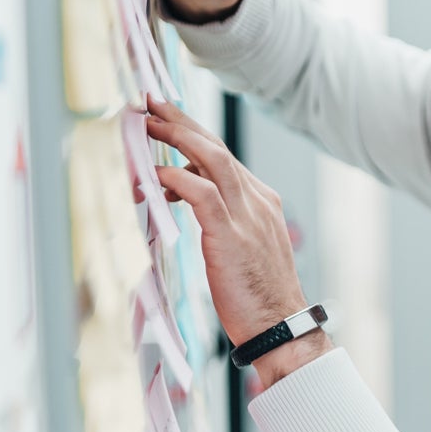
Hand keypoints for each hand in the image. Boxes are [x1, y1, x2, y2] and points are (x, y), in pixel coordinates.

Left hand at [147, 97, 329, 387]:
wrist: (282, 328)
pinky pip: (203, 193)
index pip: (223, 156)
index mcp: (261, 202)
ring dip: (177, 137)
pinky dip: (178, 178)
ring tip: (148, 124)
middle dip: (182, 122)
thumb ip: (221, 220)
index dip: (194, 134)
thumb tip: (185, 196)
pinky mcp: (232, 235)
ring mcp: (248, 216)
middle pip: (216, 147)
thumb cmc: (258, 298)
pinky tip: (156, 175)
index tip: (168, 118)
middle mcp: (257, 200)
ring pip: (212, 159)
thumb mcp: (242, 249)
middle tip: (151, 103)